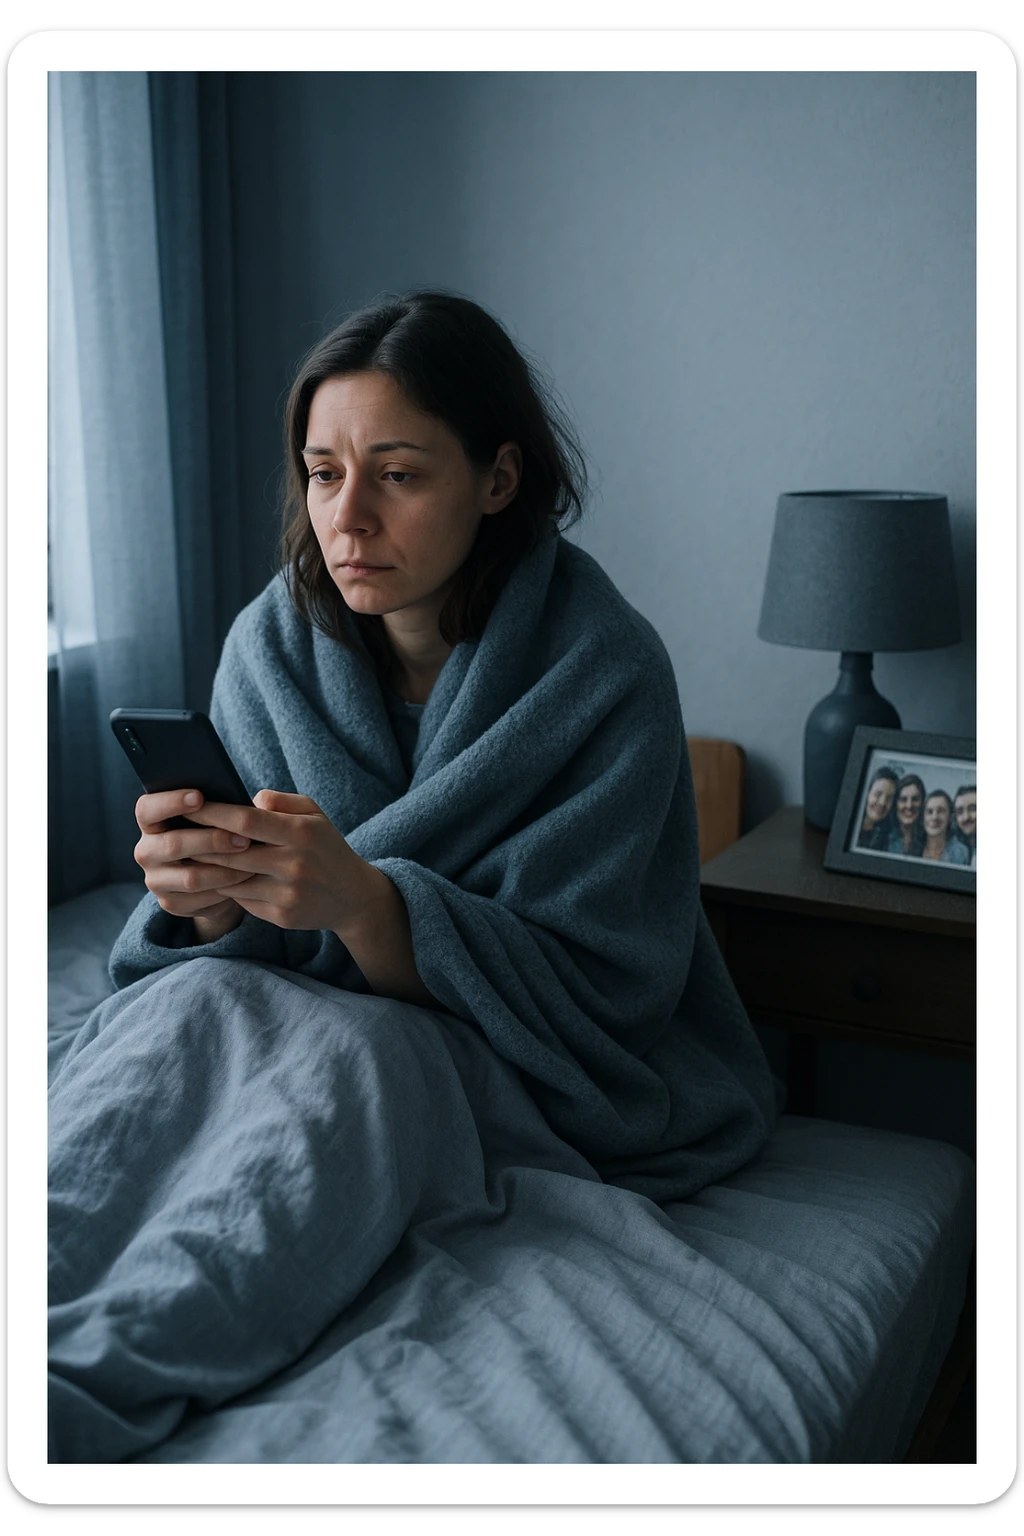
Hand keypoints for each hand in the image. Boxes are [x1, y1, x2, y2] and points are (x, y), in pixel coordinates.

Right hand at [133, 789, 254, 929]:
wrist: (214, 878)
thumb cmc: (214, 835)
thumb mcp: (213, 819)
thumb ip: (218, 808)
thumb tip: (253, 799)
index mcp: (150, 822)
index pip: (147, 809)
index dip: (170, 801)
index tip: (199, 796)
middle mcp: (146, 851)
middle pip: (173, 844)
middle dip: (213, 840)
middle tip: (244, 839)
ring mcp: (155, 880)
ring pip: (190, 876)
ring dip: (226, 869)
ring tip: (253, 862)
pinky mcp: (170, 903)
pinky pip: (199, 898)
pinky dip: (225, 888)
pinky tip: (244, 880)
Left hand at [185, 789, 375, 936]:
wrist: (352, 896)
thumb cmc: (325, 846)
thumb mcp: (314, 814)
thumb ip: (281, 802)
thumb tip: (246, 800)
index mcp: (302, 832)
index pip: (246, 820)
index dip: (213, 813)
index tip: (189, 806)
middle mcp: (295, 864)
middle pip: (232, 853)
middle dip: (200, 842)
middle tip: (175, 832)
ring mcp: (288, 893)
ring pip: (232, 880)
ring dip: (208, 869)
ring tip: (187, 855)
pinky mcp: (282, 917)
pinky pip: (243, 900)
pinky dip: (227, 888)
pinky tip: (214, 879)